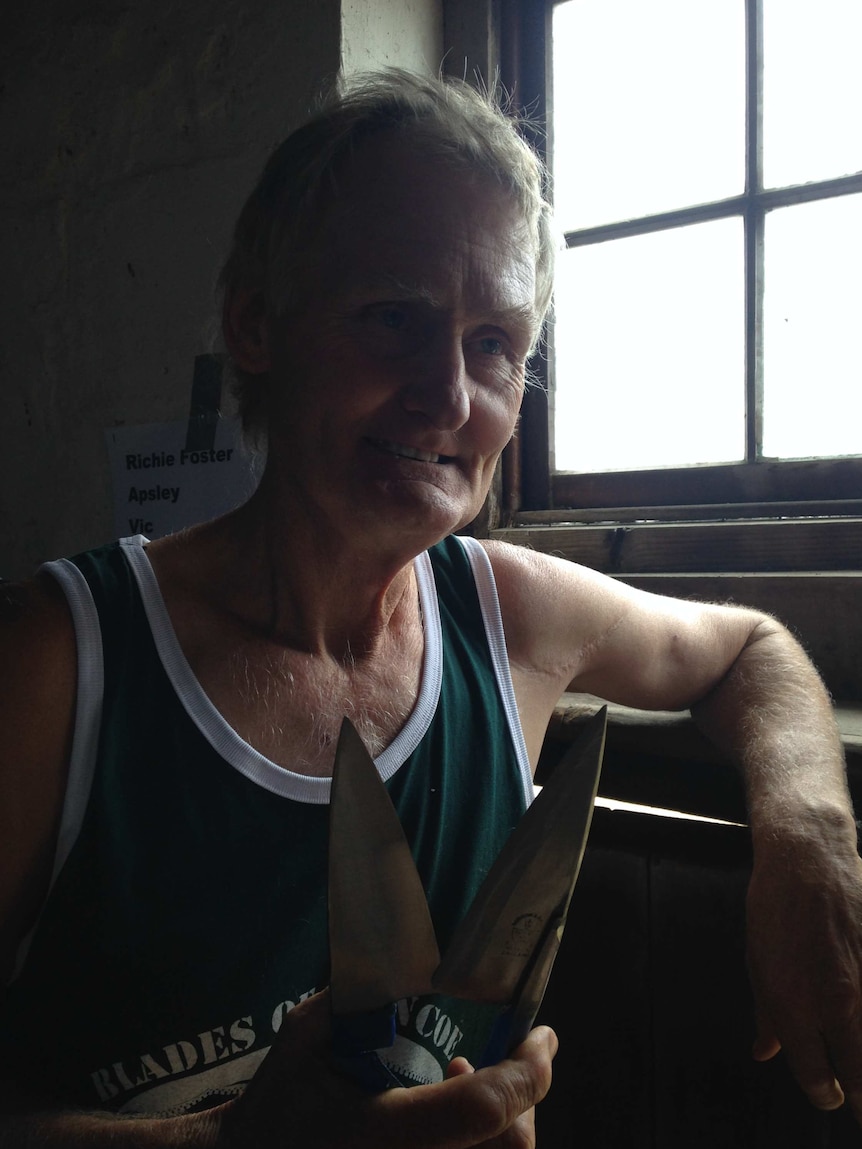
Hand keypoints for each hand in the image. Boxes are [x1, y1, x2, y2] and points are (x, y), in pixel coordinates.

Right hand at [212, 989, 556, 1147]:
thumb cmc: (277, 1105)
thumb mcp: (308, 1035)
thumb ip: (361, 998)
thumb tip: (414, 959)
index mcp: (382, 1135)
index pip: (482, 1108)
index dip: (527, 1072)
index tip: (541, 1035)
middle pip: (509, 1147)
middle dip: (521, 1098)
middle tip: (488, 1061)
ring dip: (502, 1123)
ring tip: (459, 1084)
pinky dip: (482, 1144)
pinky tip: (446, 1121)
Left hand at [746, 823, 861, 1124]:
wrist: (809, 861)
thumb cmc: (775, 909)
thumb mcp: (757, 964)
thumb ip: (766, 1016)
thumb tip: (765, 1052)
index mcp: (793, 1007)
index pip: (816, 1079)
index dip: (823, 1093)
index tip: (828, 1092)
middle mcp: (835, 1005)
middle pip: (861, 1081)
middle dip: (860, 1102)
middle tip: (858, 1104)